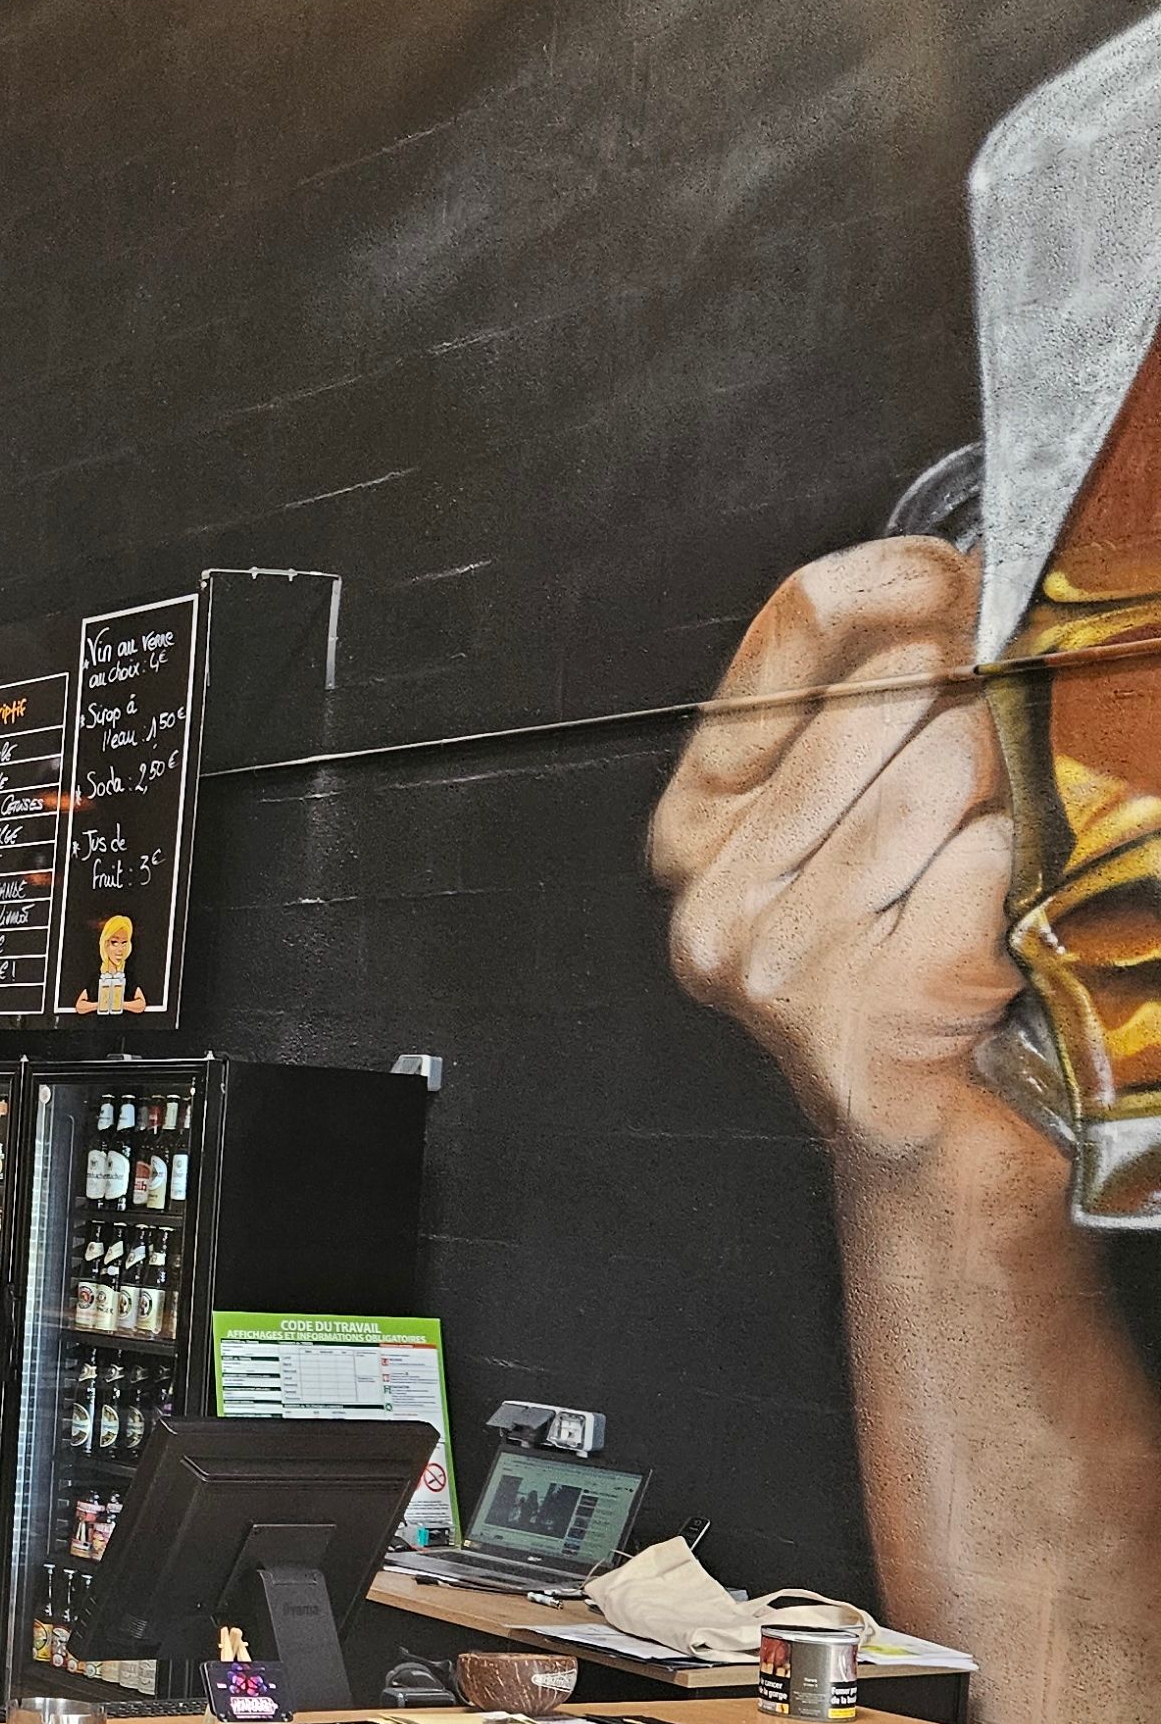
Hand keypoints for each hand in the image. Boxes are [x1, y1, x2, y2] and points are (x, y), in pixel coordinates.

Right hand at [650, 537, 1028, 1164]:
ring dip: (1010, 800)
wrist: (942, 1145)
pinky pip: (985, 868)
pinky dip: (1023, 880)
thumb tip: (959, 580)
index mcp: (701, 828)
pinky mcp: (862, 1013)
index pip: (796, 630)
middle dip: (975, 707)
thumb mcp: (860, 826)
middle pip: (886, 697)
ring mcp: (781, 961)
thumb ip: (869, 712)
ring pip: (942, 776)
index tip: (961, 578)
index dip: (896, 581)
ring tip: (1000, 856)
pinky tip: (1004, 923)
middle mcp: (718, 895)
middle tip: (1009, 749)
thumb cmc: (918, 977)